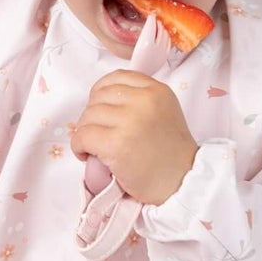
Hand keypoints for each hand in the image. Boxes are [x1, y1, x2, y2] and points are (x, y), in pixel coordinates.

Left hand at [71, 71, 198, 205]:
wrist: (182, 182)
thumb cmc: (170, 153)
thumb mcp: (163, 112)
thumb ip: (139, 99)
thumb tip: (100, 101)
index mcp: (156, 90)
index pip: (116, 78)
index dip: (101, 94)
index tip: (102, 111)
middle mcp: (144, 100)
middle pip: (98, 97)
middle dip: (93, 117)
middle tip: (99, 134)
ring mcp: (130, 121)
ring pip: (88, 116)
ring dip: (85, 132)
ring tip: (94, 147)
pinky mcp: (117, 143)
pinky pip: (83, 136)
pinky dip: (79, 146)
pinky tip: (88, 155)